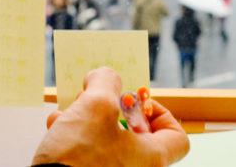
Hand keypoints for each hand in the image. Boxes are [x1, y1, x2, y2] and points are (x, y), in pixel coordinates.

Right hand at [32, 67, 188, 166]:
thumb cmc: (77, 155)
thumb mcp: (95, 105)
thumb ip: (106, 82)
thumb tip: (105, 77)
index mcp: (151, 158)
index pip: (177, 137)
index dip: (160, 113)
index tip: (136, 103)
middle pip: (136, 134)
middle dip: (112, 109)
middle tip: (97, 99)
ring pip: (108, 140)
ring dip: (89, 119)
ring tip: (70, 110)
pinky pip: (90, 152)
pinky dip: (76, 135)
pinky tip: (57, 125)